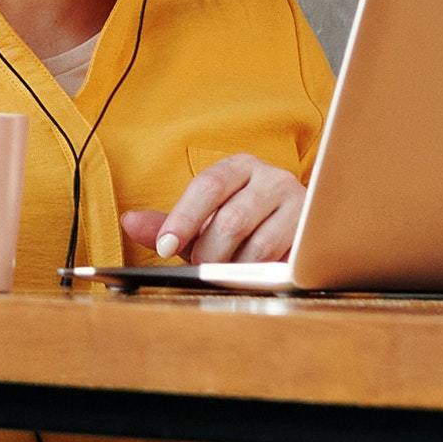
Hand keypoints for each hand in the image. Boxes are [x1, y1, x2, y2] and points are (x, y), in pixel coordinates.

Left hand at [128, 157, 305, 266]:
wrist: (298, 229)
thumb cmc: (244, 225)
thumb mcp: (203, 222)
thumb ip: (169, 224)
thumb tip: (129, 222)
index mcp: (239, 167)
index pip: (207, 186)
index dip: (183, 218)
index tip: (164, 246)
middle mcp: (271, 178)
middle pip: (231, 220)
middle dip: (209, 253)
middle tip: (201, 267)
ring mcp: (297, 203)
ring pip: (257, 246)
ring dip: (235, 268)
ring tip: (228, 270)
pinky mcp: (313, 233)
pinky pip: (281, 261)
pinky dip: (260, 274)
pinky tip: (253, 274)